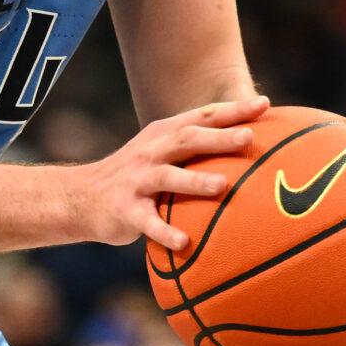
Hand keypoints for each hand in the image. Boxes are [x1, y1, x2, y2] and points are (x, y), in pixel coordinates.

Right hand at [74, 96, 267, 250]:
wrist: (80, 197)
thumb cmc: (137, 175)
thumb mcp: (161, 151)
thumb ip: (195, 146)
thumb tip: (250, 140)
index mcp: (164, 134)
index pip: (202, 116)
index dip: (233, 109)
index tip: (264, 104)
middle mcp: (151, 152)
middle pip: (187, 139)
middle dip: (218, 138)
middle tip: (249, 137)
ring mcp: (137, 181)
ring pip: (168, 177)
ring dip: (195, 181)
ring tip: (223, 185)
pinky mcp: (125, 211)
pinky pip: (147, 222)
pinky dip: (165, 231)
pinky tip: (184, 241)